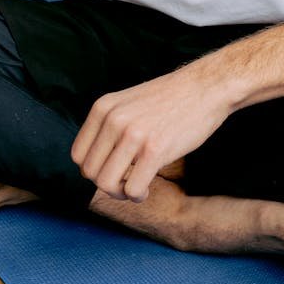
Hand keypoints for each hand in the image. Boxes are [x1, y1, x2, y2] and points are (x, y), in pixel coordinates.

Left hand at [71, 65, 230, 201]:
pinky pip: (133, 189)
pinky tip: (147, 188)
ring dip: (121, 193)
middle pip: (90, 172)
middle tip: (127, 182)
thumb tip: (93, 166)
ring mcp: (133, 134)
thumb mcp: (127, 103)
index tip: (113, 170)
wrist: (205, 87)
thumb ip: (108, 127)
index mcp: (103, 108)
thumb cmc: (169, 100)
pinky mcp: (154, 150)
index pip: (78, 155)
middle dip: (107, 184)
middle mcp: (113, 119)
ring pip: (106, 184)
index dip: (94, 170)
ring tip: (136, 187)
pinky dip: (137, 196)